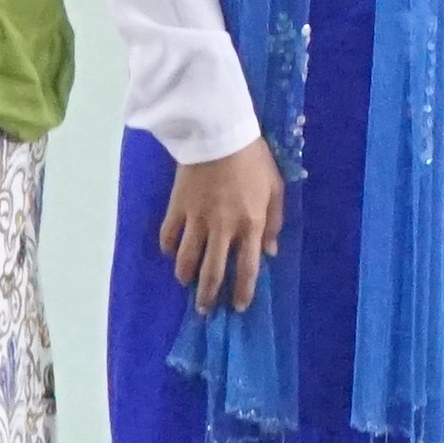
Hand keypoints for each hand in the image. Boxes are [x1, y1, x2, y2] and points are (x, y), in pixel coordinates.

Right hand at [159, 142, 285, 311]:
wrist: (219, 133)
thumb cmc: (253, 158)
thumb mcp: (275, 188)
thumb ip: (275, 222)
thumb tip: (271, 252)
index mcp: (250, 225)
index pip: (247, 269)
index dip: (243, 291)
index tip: (238, 307)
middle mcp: (222, 229)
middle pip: (212, 272)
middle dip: (208, 296)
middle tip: (205, 309)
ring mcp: (196, 220)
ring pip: (186, 259)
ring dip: (185, 276)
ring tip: (186, 284)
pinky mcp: (176, 207)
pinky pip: (167, 235)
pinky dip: (167, 248)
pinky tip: (170, 254)